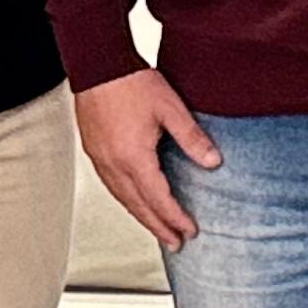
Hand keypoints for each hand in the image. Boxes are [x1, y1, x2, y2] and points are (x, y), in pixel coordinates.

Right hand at [76, 70, 221, 251]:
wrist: (97, 64)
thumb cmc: (130, 82)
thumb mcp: (170, 109)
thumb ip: (192, 138)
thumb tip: (213, 162)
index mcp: (133, 157)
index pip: (158, 199)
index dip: (175, 218)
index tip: (189, 231)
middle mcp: (113, 164)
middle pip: (138, 207)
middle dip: (158, 228)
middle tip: (175, 243)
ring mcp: (100, 159)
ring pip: (122, 199)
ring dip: (141, 217)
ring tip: (158, 229)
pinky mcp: (94, 151)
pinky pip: (111, 186)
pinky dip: (126, 200)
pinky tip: (135, 201)